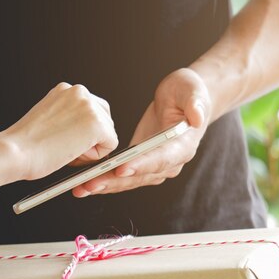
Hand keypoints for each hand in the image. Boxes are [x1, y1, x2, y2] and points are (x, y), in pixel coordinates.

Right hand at [4, 82, 118, 180]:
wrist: (14, 152)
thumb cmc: (24, 145)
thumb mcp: (49, 120)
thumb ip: (67, 118)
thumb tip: (84, 131)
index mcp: (66, 90)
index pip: (92, 110)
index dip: (82, 131)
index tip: (64, 139)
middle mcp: (79, 92)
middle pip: (105, 119)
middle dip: (91, 138)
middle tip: (65, 147)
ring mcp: (89, 106)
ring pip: (107, 133)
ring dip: (91, 147)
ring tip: (64, 149)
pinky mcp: (97, 124)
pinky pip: (111, 145)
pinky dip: (95, 156)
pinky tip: (71, 153)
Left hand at [72, 68, 210, 196]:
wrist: (185, 99)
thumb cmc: (188, 92)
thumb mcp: (191, 90)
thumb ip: (195, 104)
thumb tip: (197, 117)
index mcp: (183, 146)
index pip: (162, 159)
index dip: (142, 165)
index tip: (122, 168)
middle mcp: (170, 161)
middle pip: (140, 176)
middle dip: (114, 181)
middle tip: (90, 183)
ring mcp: (155, 165)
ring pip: (129, 180)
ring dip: (105, 185)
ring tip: (81, 187)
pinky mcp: (141, 163)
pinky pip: (122, 175)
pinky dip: (105, 179)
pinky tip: (86, 182)